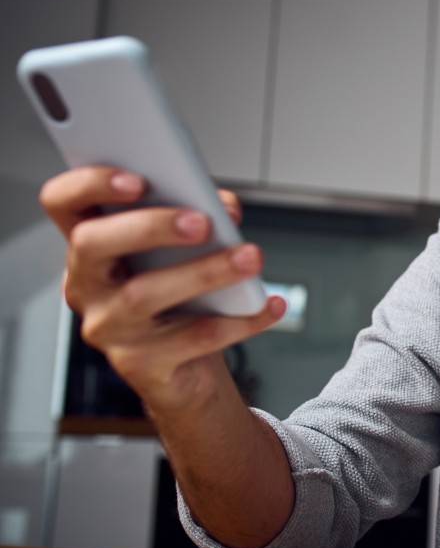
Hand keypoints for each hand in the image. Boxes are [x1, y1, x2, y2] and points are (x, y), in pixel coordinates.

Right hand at [39, 166, 283, 415]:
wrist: (189, 368)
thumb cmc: (184, 298)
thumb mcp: (187, 251)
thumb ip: (201, 216)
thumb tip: (224, 208)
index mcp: (92, 246)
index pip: (63, 202)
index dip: (90, 184)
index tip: (138, 179)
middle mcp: (86, 286)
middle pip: (92, 243)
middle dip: (149, 226)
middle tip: (202, 222)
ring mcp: (107, 328)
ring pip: (144, 294)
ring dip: (205, 271)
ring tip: (251, 258)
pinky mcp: (139, 365)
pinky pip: (192, 339)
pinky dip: (239, 320)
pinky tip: (268, 305)